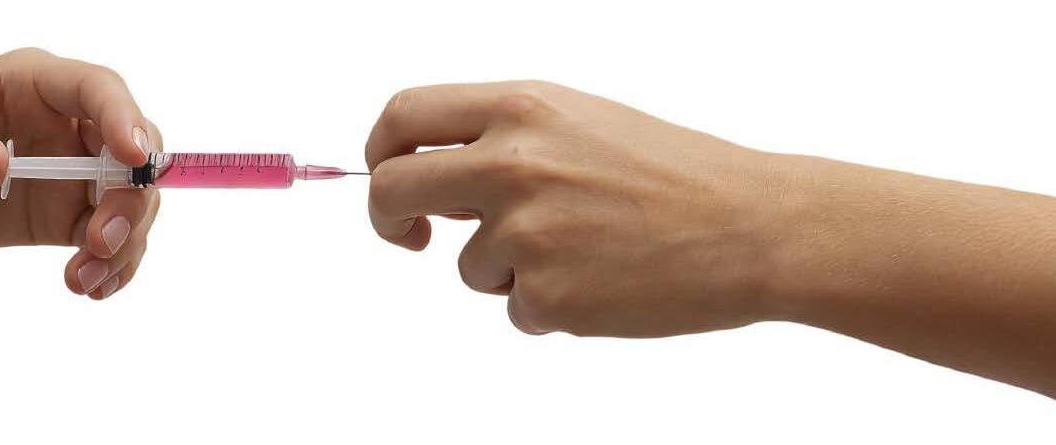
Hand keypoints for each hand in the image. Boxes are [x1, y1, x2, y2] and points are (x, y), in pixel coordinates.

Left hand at [0, 48, 159, 298]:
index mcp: (32, 85)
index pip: (97, 90)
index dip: (124, 120)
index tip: (134, 162)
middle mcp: (63, 124)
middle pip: (129, 152)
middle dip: (130, 198)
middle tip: (101, 240)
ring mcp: (66, 173)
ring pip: (127, 202)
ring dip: (124, 242)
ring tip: (86, 279)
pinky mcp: (59, 216)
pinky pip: (106, 239)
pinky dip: (112, 266)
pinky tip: (90, 287)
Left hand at [366, 81, 787, 336]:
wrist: (751, 227)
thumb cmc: (673, 173)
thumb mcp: (579, 122)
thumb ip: (499, 139)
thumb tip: (430, 181)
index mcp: (520, 109)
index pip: (404, 116)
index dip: (379, 150)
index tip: (388, 175)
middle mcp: (511, 164)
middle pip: (392, 190)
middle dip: (389, 219)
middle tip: (409, 237)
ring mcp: (525, 234)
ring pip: (468, 265)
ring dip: (509, 269)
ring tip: (587, 251)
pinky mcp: (546, 297)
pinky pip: (517, 309)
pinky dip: (551, 306)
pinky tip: (606, 281)